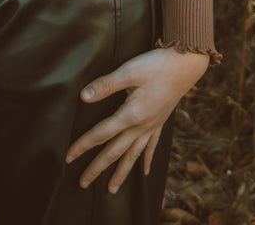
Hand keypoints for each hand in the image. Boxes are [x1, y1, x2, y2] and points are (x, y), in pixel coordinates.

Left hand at [66, 48, 208, 192]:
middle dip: (97, 168)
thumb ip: (106, 85)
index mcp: (131, 114)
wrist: (185, 65)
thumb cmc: (156, 65)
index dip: (83, 145)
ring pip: (133, 155)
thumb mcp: (129, 71)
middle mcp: (141, 126)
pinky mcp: (160, 122)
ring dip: (121, 172)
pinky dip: (146, 160)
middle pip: (114, 151)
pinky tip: (144, 172)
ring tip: (111, 189)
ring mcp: (152, 126)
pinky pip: (151, 147)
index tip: (68, 156)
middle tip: (83, 183)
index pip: (101, 133)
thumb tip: (83, 96)